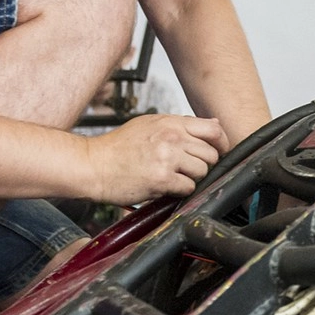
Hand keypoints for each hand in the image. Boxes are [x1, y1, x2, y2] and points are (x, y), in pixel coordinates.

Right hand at [84, 114, 225, 204]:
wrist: (92, 165)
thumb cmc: (118, 148)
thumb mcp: (150, 125)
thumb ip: (181, 125)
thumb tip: (213, 124)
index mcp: (170, 123)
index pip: (213, 129)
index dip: (221, 143)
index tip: (219, 152)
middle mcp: (171, 137)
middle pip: (211, 154)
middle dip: (203, 164)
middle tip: (186, 169)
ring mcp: (167, 157)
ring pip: (202, 171)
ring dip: (191, 179)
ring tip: (172, 177)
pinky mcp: (162, 179)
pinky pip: (188, 187)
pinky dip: (180, 191)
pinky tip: (165, 186)